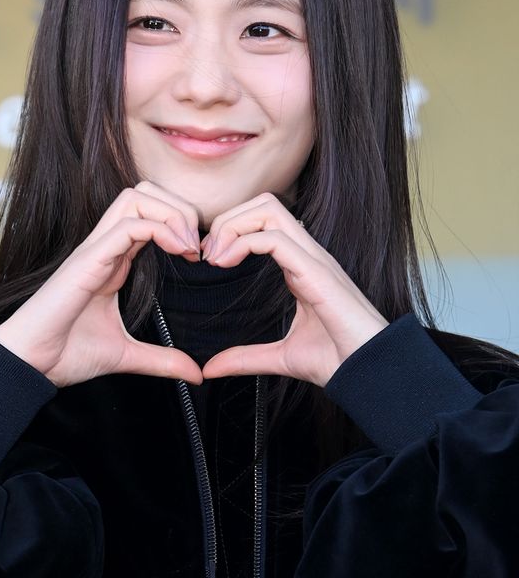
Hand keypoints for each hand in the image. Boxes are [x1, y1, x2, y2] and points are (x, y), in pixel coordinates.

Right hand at [0, 182, 203, 387]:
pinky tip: (178, 251)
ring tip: (188, 247)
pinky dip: (161, 229)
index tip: (198, 257)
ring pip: (136, 197)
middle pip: (144, 193)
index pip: (149, 215)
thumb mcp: (126, 355)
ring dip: (172, 214)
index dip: (180, 225)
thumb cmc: (65, 353)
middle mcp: (105, 247)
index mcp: (114, 259)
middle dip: (180, 208)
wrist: (30, 365)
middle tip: (197, 246)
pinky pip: (128, 226)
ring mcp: (95, 249)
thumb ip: (162, 360)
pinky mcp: (88, 260)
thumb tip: (196, 374)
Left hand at [199, 193, 389, 387]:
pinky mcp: (317, 272)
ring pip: (269, 210)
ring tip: (216, 257)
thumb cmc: (338, 360)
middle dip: (228, 219)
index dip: (231, 230)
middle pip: (264, 204)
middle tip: (208, 255)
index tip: (211, 260)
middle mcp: (308, 255)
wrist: (369, 373)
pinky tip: (227, 263)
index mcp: (301, 265)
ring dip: (233, 226)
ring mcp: (314, 260)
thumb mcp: (280, 357)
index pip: (265, 221)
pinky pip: (275, 239)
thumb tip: (211, 368)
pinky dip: (243, 242)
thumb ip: (245, 357)